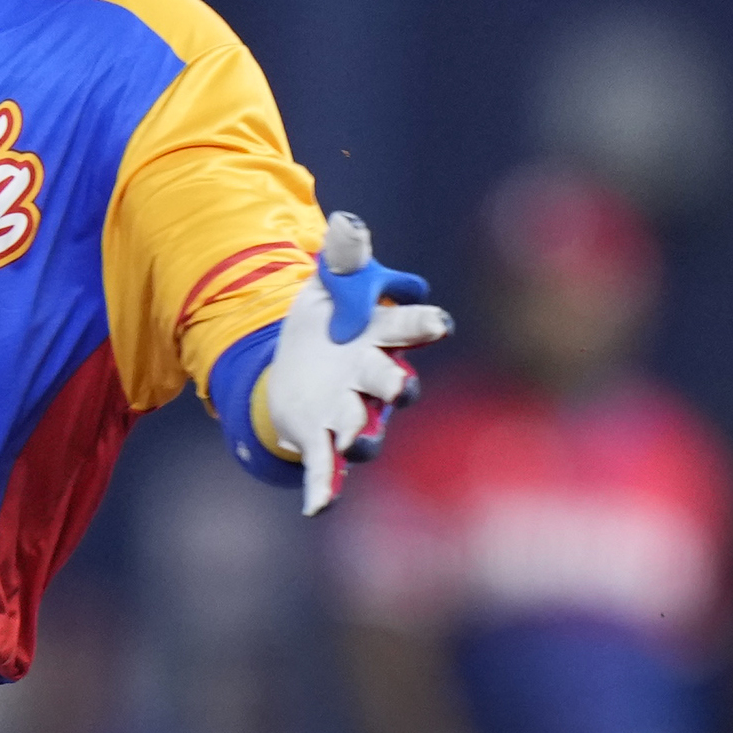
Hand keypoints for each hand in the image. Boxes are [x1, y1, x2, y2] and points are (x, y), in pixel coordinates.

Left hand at [259, 211, 451, 515]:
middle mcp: (373, 378)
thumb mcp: (328, 286)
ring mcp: (350, 411)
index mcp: (381, 336)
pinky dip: (324, 489)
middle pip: (393, 384)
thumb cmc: (326, 322)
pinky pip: (326, 468)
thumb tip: (347, 225)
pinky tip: (316, 508)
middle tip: (398, 387)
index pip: (412, 329)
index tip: (438, 323)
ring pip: (363, 429)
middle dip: (394, 384)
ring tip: (352, 443)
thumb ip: (343, 260)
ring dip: (360, 436)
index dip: (424, 326)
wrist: (294, 365)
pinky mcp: (322, 438)